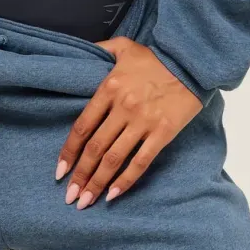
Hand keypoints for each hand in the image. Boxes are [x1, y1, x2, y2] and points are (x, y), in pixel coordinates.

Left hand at [54, 37, 203, 206]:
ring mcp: (142, 122)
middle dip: (80, 175)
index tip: (59, 171)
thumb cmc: (155, 57)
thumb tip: (80, 53)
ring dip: (97, 183)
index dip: (69, 151)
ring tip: (85, 202)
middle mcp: (122, 108)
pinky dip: (126, 181)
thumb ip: (99, 50)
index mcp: (109, 88)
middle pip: (95, 148)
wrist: (190, 61)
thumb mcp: (122, 46)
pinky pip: (140, 162)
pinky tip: (113, 195)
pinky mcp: (162, 133)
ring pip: (114, 159)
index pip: (82, 126)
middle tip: (70, 196)